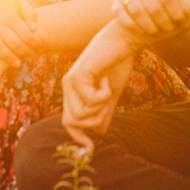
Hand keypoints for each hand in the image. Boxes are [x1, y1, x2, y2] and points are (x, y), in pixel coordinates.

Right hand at [0, 0, 41, 67]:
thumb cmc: (3, 0)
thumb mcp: (18, 1)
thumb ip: (29, 13)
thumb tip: (34, 29)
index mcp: (10, 16)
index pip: (25, 33)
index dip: (34, 42)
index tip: (40, 46)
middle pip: (13, 42)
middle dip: (24, 52)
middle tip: (29, 56)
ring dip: (7, 57)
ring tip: (16, 64)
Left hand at [61, 22, 139, 150]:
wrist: (123, 41)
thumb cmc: (117, 64)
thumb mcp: (112, 94)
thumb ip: (104, 112)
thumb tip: (99, 133)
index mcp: (73, 92)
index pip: (68, 122)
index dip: (77, 137)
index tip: (91, 148)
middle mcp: (67, 87)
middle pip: (72, 122)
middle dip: (94, 121)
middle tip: (108, 104)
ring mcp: (70, 81)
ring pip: (80, 114)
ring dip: (99, 108)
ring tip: (108, 90)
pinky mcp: (78, 75)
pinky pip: (89, 100)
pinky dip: (103, 95)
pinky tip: (106, 81)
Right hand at [112, 0, 189, 37]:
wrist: (148, 3)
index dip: (175, 11)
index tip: (180, 21)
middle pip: (153, 7)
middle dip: (164, 22)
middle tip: (170, 30)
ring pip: (137, 11)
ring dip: (149, 26)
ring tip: (157, 32)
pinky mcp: (116, 4)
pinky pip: (121, 15)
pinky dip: (133, 26)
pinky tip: (143, 32)